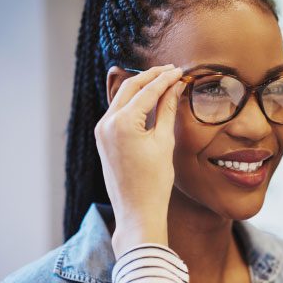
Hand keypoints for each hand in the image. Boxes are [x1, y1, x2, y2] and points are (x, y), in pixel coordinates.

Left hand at [94, 64, 185, 257]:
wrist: (137, 212)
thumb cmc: (154, 181)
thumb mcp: (164, 142)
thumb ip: (167, 110)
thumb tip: (175, 87)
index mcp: (121, 123)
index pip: (147, 91)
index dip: (166, 79)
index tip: (181, 71)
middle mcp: (106, 123)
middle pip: (130, 87)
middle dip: (151, 77)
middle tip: (172, 70)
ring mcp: (101, 131)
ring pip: (121, 97)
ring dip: (141, 87)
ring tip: (162, 81)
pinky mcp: (103, 139)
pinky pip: (118, 111)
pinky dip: (133, 102)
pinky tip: (148, 99)